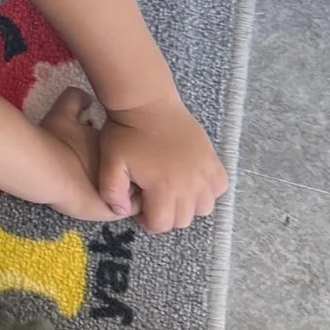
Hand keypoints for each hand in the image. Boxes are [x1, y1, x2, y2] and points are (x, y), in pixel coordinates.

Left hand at [93, 101, 227, 233]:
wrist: (147, 104)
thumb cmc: (126, 134)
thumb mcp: (110, 163)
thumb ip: (112, 192)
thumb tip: (123, 212)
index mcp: (163, 189)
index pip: (161, 225)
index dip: (147, 220)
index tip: (139, 204)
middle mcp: (189, 186)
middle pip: (183, 220)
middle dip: (167, 215)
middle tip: (153, 197)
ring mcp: (204, 172)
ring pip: (204, 207)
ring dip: (189, 205)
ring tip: (173, 190)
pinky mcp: (212, 159)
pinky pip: (219, 187)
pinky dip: (208, 190)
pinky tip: (192, 180)